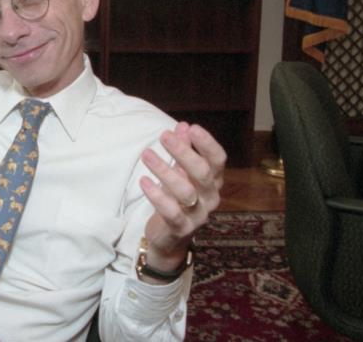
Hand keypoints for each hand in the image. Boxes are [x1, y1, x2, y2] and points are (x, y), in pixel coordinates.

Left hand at [138, 122, 225, 275]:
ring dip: (164, 171)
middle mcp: (210, 197)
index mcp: (213, 181)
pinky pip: (171, 211)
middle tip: (164, 136)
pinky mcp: (182, 228)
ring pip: (185, 191)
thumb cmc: (176, 198)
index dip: (207, 144)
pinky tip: (144, 182)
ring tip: (146, 154)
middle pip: (202, 173)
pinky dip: (157, 196)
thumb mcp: (180, 172)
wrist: (169, 236)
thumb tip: (183, 126)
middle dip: (183, 153)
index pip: (218, 160)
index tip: (192, 128)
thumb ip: (184, 151)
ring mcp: (198, 215)